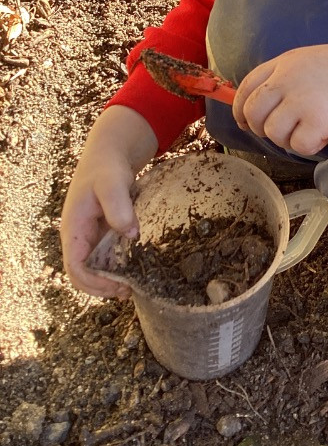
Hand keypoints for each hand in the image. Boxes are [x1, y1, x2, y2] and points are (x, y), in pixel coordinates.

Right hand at [60, 106, 157, 297]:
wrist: (109, 154)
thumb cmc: (106, 168)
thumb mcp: (112, 183)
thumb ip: (118, 206)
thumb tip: (130, 233)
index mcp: (73, 229)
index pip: (75, 268)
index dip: (94, 282)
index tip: (117, 286)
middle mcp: (79, 237)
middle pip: (83, 274)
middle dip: (102, 287)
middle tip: (129, 291)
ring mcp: (90, 236)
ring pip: (95, 268)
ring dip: (110, 280)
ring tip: (133, 287)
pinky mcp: (103, 233)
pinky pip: (106, 257)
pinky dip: (118, 267)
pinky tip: (136, 269)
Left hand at [233, 44, 327, 155]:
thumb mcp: (317, 61)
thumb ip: (291, 76)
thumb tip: (270, 102)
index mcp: (287, 61)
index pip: (247, 85)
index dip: (241, 108)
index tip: (245, 121)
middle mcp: (288, 78)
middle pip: (252, 112)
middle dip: (261, 129)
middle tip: (282, 134)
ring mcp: (301, 99)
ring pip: (272, 133)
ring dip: (289, 140)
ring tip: (311, 133)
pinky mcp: (316, 120)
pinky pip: (298, 145)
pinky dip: (310, 147)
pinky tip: (326, 136)